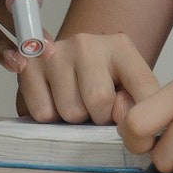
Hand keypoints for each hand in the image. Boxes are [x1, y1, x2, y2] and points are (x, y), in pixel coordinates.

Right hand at [15, 31, 159, 124]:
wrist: (69, 63)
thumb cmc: (102, 80)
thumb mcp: (130, 87)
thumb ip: (137, 104)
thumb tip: (126, 122)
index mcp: (120, 46)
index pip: (143, 87)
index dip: (140, 118)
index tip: (134, 129)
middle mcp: (86, 43)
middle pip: (99, 100)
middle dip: (100, 117)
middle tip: (97, 109)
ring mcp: (55, 53)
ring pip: (71, 112)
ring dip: (75, 119)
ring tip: (76, 102)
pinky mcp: (29, 66)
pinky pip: (44, 113)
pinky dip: (51, 117)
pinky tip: (56, 100)